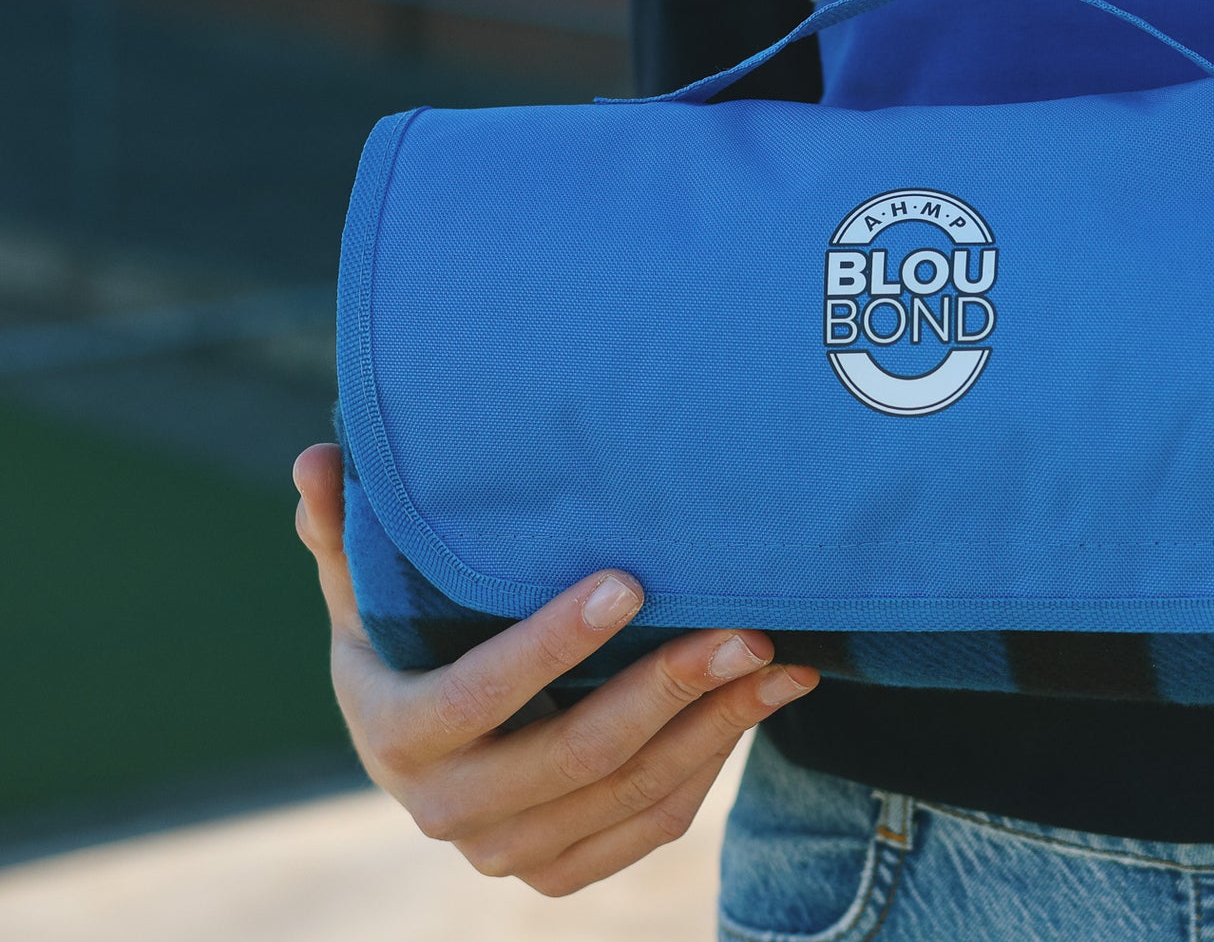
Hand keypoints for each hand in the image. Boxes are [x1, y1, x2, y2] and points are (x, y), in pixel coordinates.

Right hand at [291, 443, 816, 895]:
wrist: (427, 752)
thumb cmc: (407, 643)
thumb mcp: (369, 591)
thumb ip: (344, 531)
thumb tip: (315, 456)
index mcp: (395, 734)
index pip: (479, 694)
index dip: (554, 643)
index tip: (631, 582)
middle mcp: (445, 811)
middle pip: (576, 756)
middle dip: (670, 690)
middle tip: (745, 629)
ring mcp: (506, 853)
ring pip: (629, 797)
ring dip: (716, 728)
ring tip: (780, 660)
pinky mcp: (560, 874)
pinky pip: (653, 826)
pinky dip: (713, 765)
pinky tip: (760, 703)